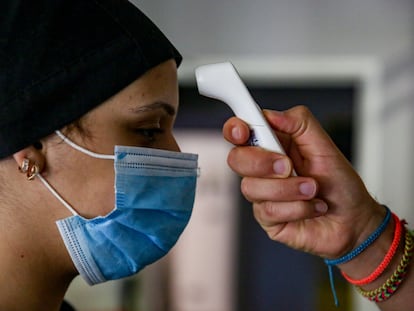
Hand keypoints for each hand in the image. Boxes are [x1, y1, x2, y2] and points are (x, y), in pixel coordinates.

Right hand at [222, 105, 384, 258]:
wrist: (354, 221)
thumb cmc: (341, 185)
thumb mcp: (326, 147)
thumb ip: (300, 123)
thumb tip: (272, 114)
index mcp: (273, 145)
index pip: (240, 132)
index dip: (235, 129)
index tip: (243, 131)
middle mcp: (263, 169)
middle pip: (236, 159)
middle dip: (262, 162)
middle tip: (289, 166)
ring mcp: (263, 194)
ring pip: (252, 187)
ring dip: (289, 189)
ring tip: (313, 190)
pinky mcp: (267, 218)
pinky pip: (268, 211)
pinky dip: (297, 208)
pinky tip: (311, 208)